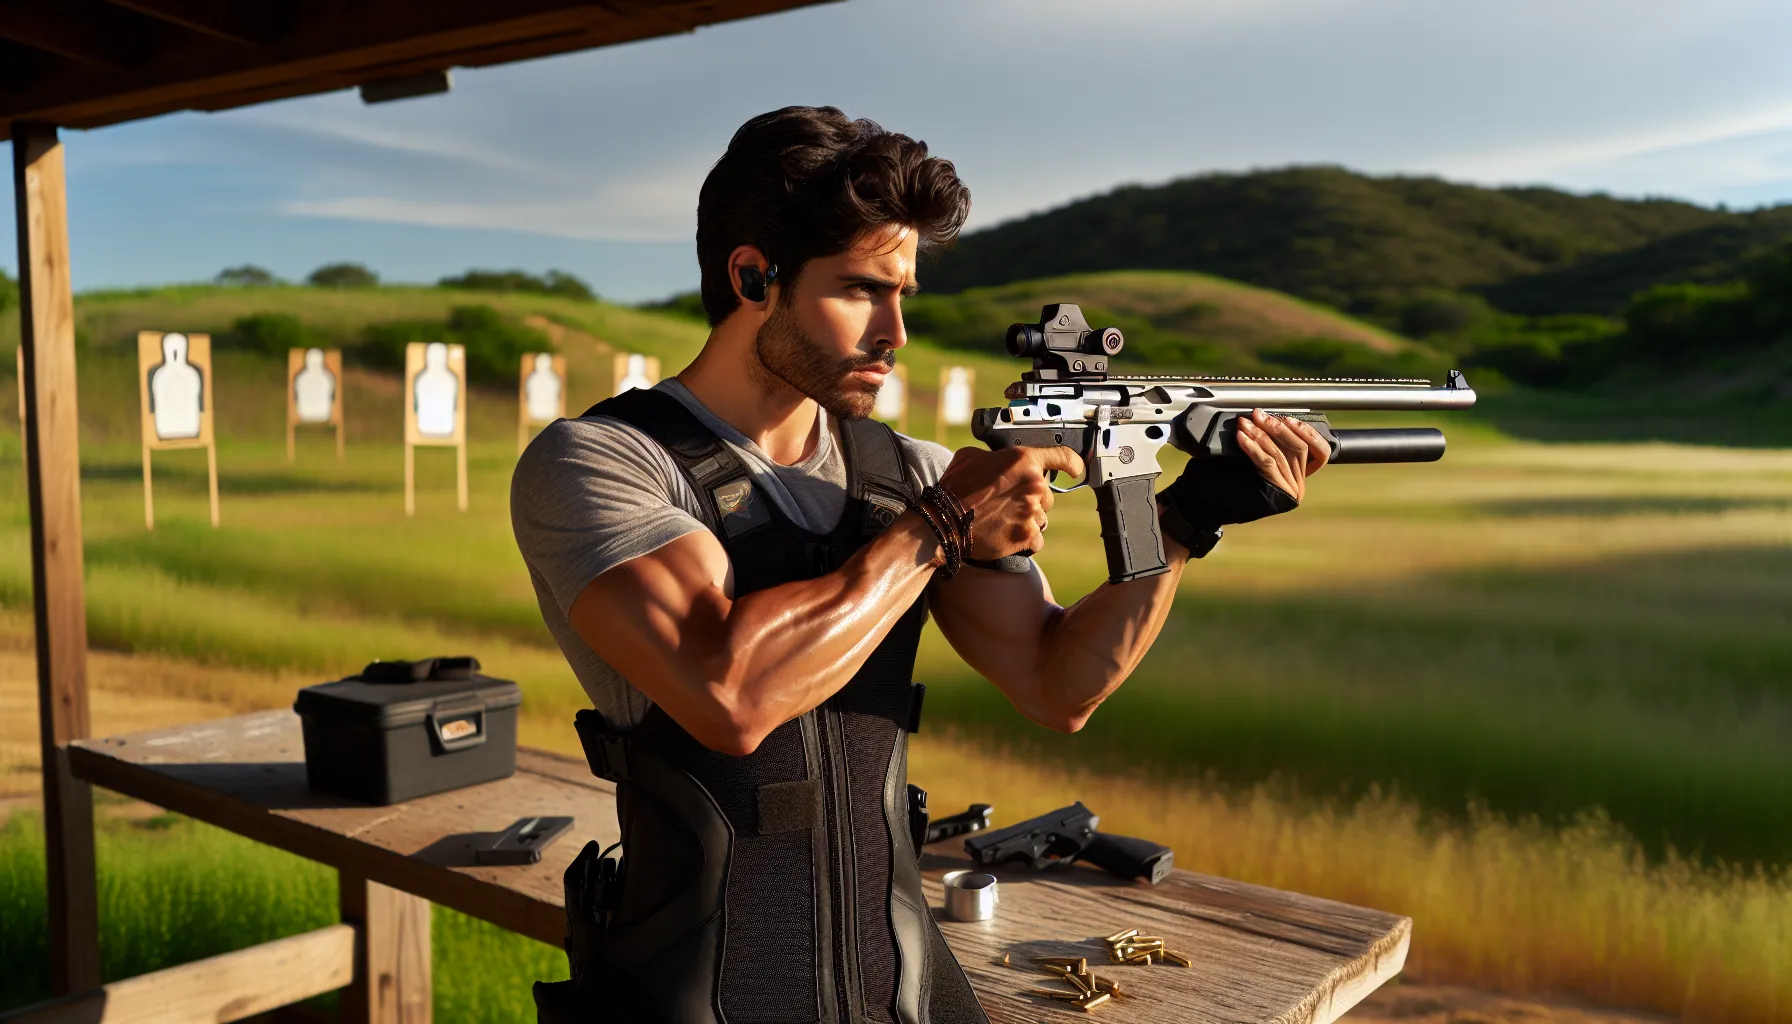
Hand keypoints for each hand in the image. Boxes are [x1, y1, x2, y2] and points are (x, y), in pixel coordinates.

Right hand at [937, 446, 1084, 559]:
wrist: (945, 522)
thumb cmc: (954, 489)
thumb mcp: (970, 456)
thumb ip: (994, 455)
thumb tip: (998, 458)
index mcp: (1023, 460)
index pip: (1063, 457)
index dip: (1073, 464)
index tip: (1076, 470)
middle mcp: (1034, 484)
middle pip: (1046, 495)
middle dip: (1030, 500)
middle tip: (1006, 504)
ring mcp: (1032, 511)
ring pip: (1041, 518)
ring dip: (1026, 520)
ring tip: (1001, 521)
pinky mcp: (1028, 535)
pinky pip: (1036, 539)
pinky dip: (1024, 540)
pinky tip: (1005, 536)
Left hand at [1158, 409, 1330, 532]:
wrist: (1205, 505)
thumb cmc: (1226, 481)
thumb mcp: (1255, 459)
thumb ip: (1271, 444)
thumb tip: (1270, 418)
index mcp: (1298, 476)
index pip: (1320, 451)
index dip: (1307, 432)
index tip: (1288, 418)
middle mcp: (1297, 485)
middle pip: (1299, 448)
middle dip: (1277, 427)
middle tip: (1259, 415)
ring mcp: (1288, 492)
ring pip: (1281, 454)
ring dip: (1261, 434)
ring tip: (1246, 424)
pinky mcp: (1275, 494)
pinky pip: (1267, 463)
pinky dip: (1253, 447)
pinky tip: (1242, 437)